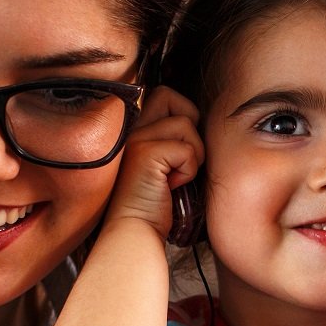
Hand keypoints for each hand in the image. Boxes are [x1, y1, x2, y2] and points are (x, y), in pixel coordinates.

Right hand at [104, 86, 202, 238]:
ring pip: (185, 123)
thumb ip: (169, 138)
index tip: (178, 150)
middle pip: (168, 94)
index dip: (180, 115)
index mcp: (130, 128)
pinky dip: (189, 170)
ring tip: (175, 177)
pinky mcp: (145, 153)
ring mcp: (135, 138)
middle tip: (181, 156)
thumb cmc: (153, 204)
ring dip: (192, 154)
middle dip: (188, 122)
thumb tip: (196, 121)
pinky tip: (172, 186)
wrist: (134, 232)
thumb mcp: (160, 163)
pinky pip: (187, 149)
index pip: (161, 95)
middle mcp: (128, 128)